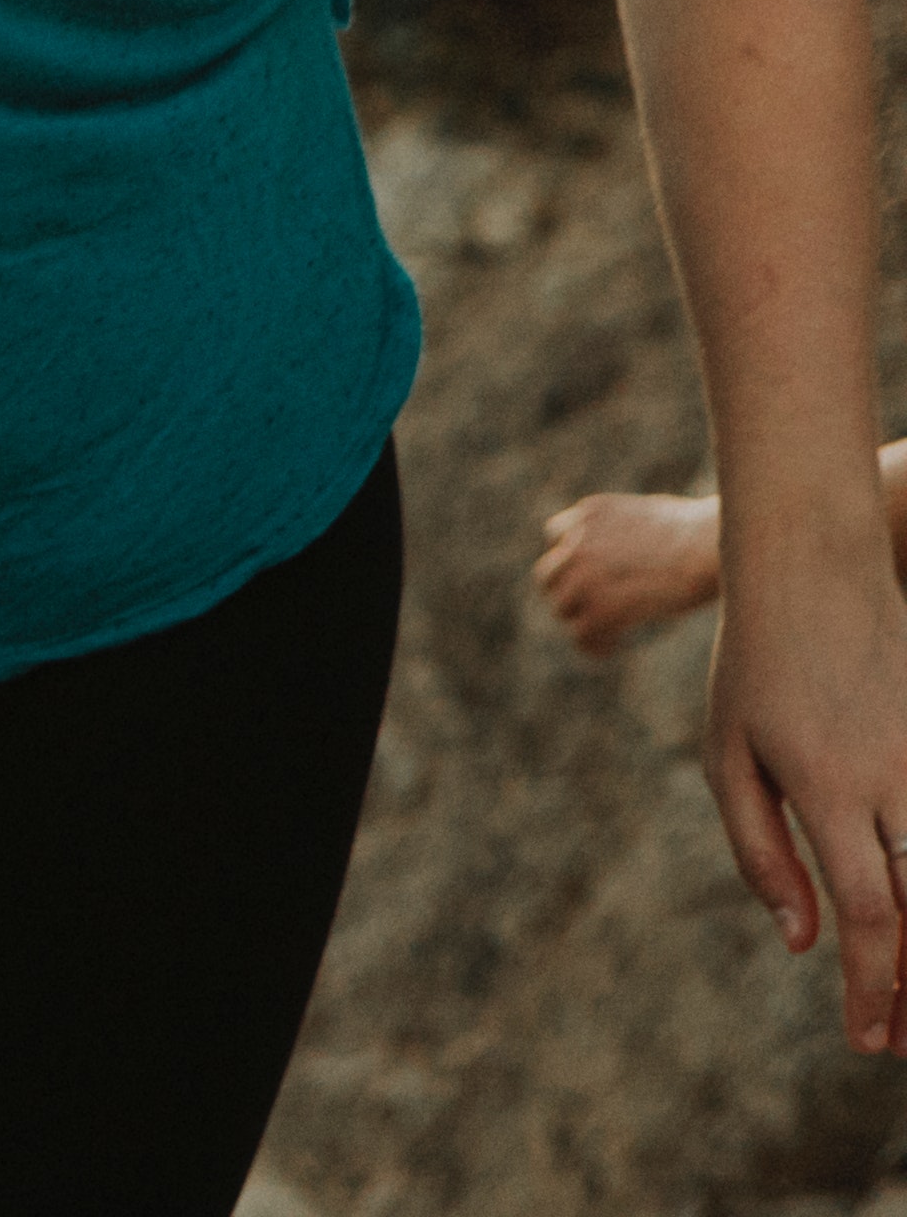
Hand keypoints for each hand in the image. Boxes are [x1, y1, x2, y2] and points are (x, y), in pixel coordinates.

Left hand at [536, 486, 722, 657]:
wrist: (711, 543)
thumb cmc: (702, 532)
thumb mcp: (652, 518)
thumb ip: (627, 534)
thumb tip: (632, 554)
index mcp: (590, 513)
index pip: (555, 536)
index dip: (570, 561)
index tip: (589, 578)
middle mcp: (578, 539)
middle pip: (548, 575)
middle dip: (566, 594)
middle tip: (590, 612)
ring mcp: (586, 570)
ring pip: (560, 606)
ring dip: (579, 622)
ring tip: (602, 636)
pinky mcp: (604, 603)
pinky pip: (582, 632)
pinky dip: (593, 646)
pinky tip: (612, 649)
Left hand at [704, 552, 906, 1051]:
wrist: (816, 573)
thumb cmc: (757, 668)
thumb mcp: (728, 754)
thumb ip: (761, 851)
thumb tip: (803, 942)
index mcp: (830, 788)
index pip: (872, 917)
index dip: (875, 988)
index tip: (867, 1039)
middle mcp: (895, 782)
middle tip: (896, 1044)